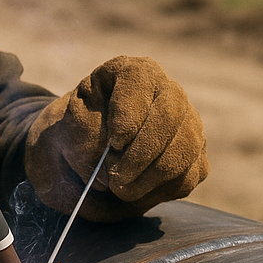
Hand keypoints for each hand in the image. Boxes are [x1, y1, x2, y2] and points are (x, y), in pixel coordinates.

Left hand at [24, 56, 207, 221]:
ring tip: (120, 189)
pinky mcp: (196, 155)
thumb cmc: (75, 134)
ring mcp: (188, 122)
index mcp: (131, 72)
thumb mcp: (66, 130)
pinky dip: (160, 190)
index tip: (115, 142)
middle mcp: (168, 90)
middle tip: (116, 179)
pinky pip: (187, 176)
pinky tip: (136, 189)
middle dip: (141, 155)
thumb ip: (86, 143)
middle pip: (168, 118)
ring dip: (148, 179)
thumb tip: (110, 173)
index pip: (139, 83)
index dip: (128, 116)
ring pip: (183, 152)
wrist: (84, 153)